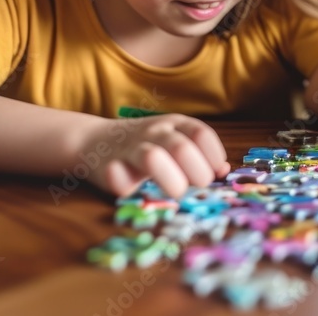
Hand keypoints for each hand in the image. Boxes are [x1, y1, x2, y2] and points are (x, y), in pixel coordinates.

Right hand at [81, 114, 229, 198]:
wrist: (93, 140)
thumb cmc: (145, 145)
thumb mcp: (175, 140)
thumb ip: (199, 154)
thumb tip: (224, 170)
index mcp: (175, 124)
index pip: (201, 135)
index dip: (213, 156)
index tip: (215, 174)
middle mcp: (155, 132)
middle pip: (182, 148)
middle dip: (197, 172)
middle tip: (198, 187)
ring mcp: (131, 148)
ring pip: (152, 158)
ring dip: (170, 179)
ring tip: (176, 192)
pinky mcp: (108, 168)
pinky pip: (117, 176)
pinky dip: (124, 183)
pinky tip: (131, 189)